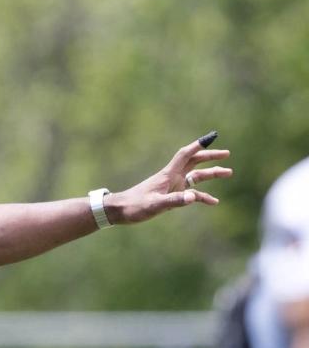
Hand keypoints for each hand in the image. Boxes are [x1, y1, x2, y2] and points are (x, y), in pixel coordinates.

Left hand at [106, 138, 231, 223]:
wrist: (119, 211)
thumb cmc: (134, 206)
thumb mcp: (155, 205)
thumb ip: (174, 201)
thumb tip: (193, 198)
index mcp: (168, 174)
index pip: (185, 154)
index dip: (198, 145)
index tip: (212, 137)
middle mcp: (171, 177)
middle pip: (194, 162)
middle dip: (210, 156)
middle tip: (226, 154)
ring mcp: (171, 186)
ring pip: (195, 176)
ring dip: (211, 174)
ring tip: (228, 172)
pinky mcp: (170, 196)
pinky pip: (190, 194)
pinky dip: (202, 196)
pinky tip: (213, 202)